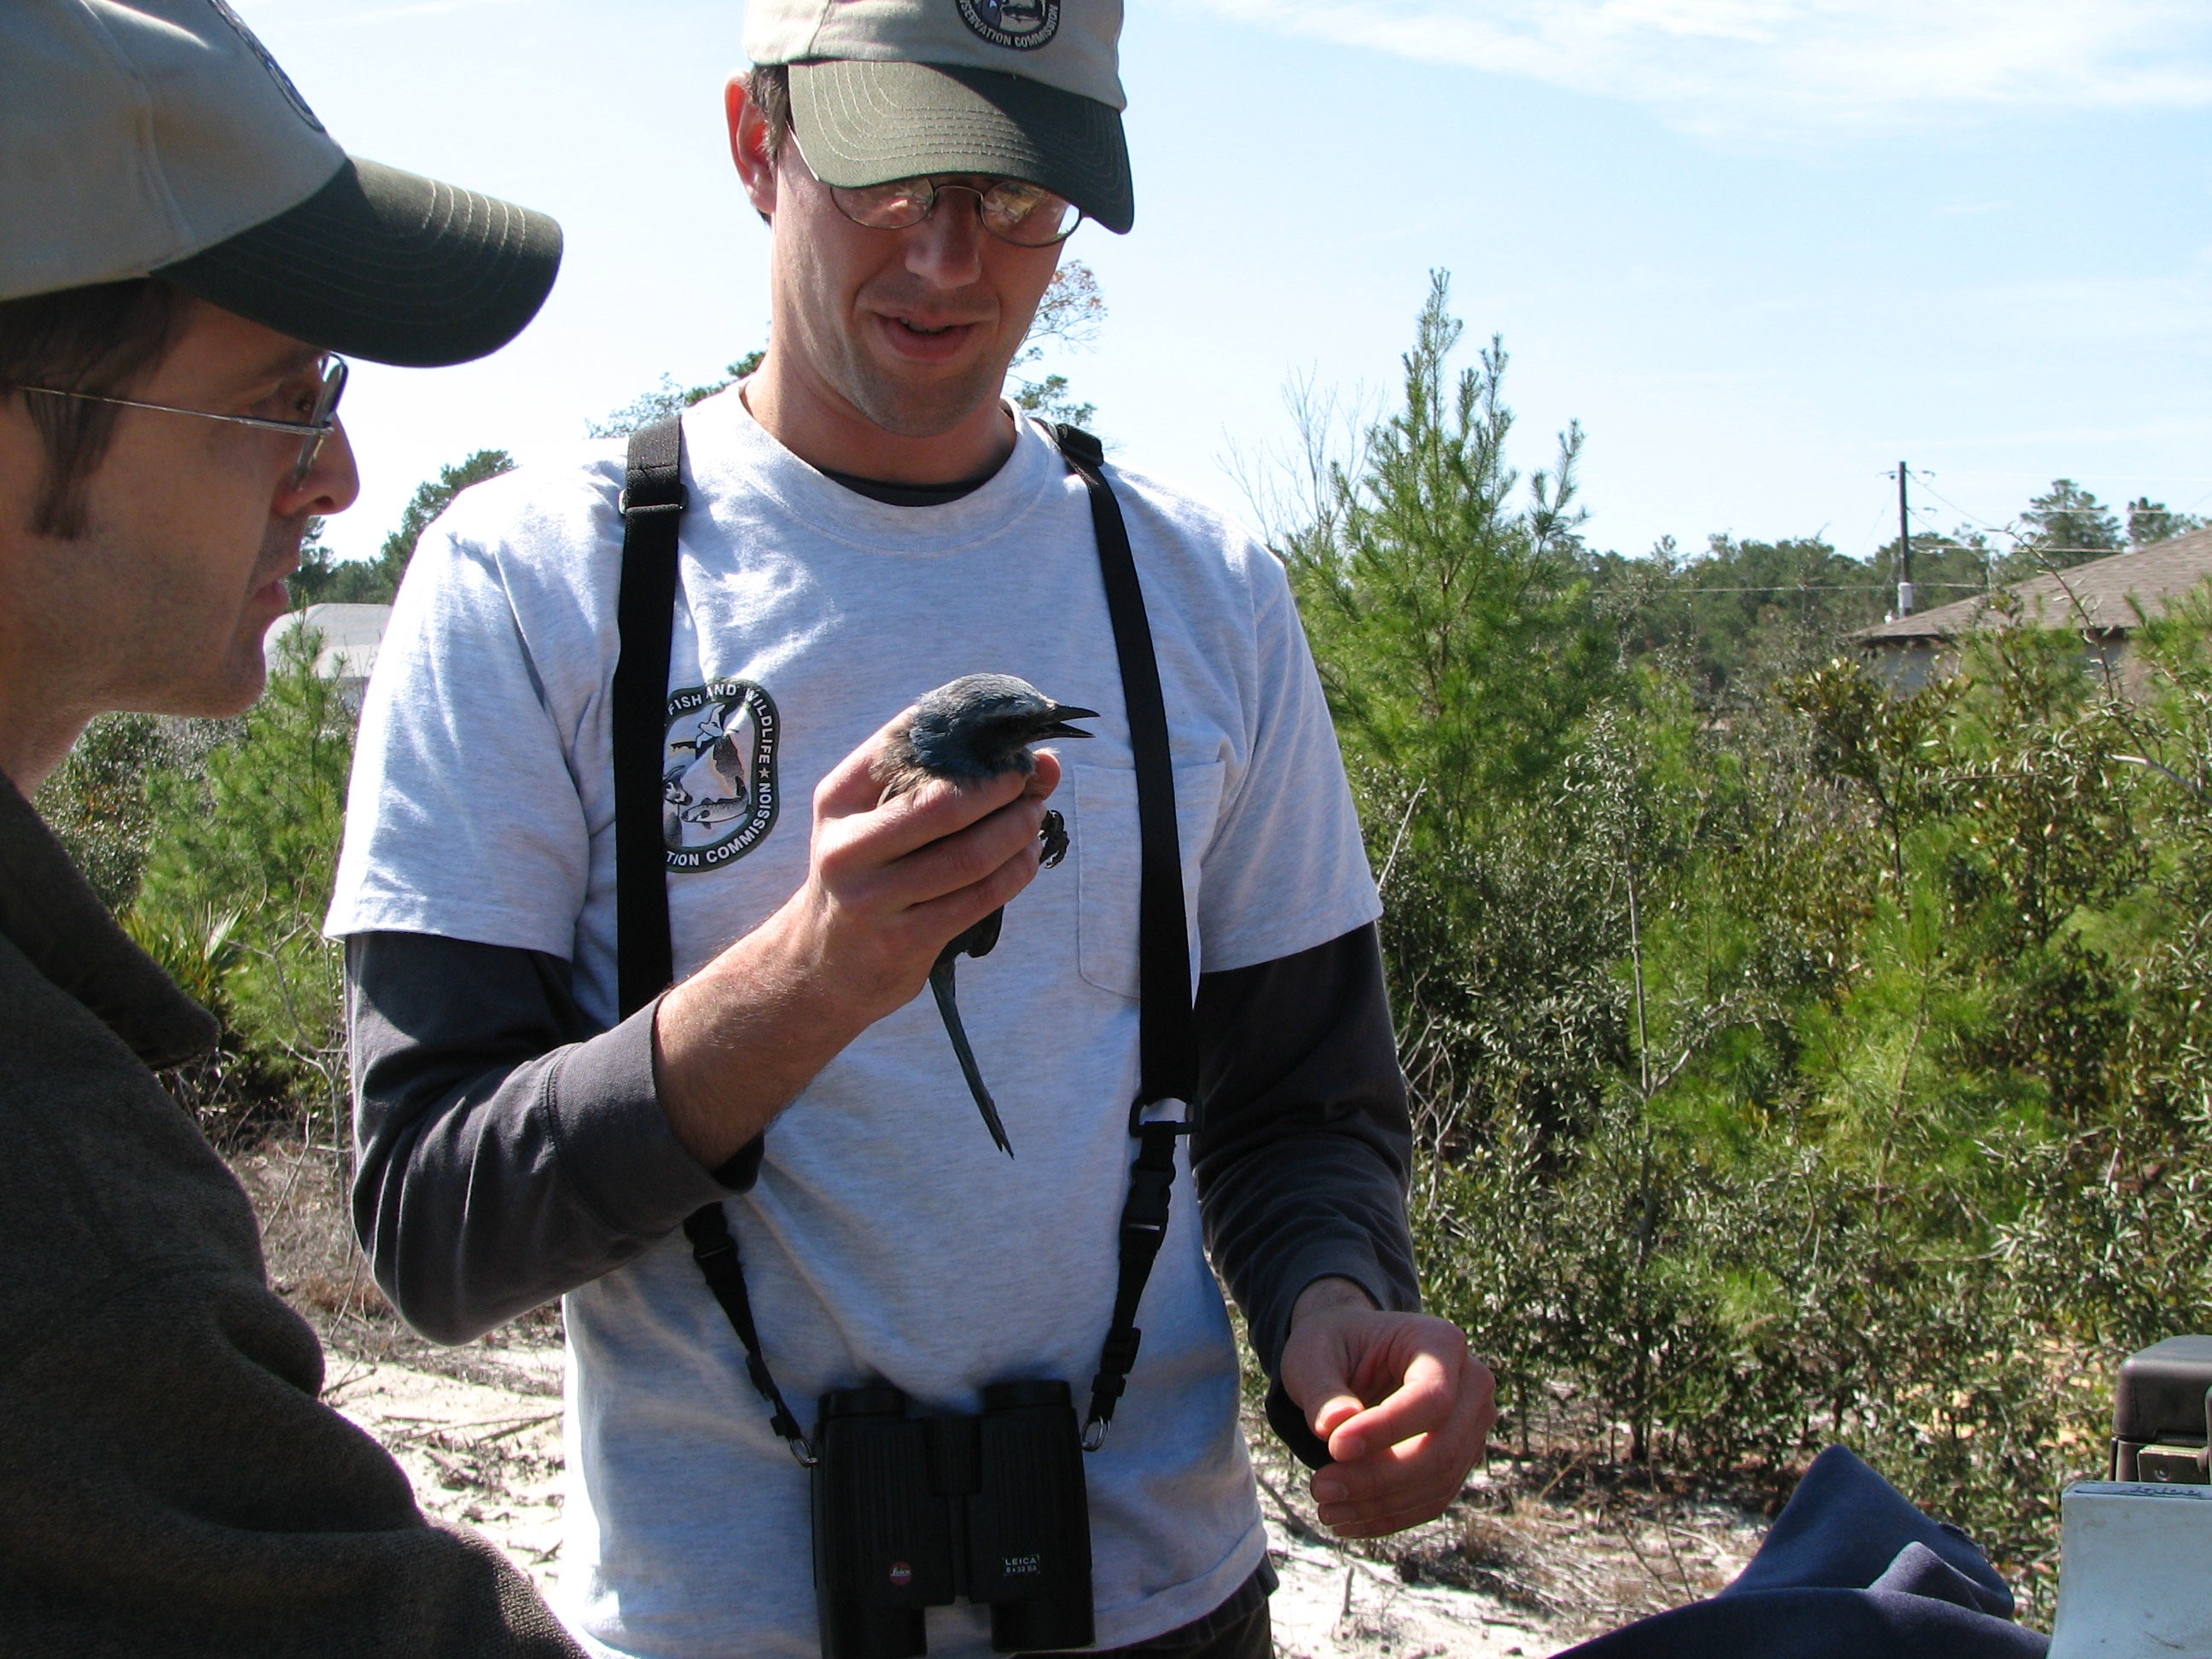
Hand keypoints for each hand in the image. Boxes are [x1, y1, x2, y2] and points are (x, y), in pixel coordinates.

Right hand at [654, 712, 1058, 1165]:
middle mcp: (846, 847)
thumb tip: (1045, 761)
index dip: (968, 733)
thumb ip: (947, 782)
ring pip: (969, 856)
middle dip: (1002, 788)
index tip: (1007, 736)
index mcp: (838, 800)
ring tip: (1033, 817)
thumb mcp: (876, 820)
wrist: (821, 967)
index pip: (906, 744)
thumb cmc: (867, 875)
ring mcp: (872, 899)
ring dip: (1017, 830)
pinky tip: (1025, 857)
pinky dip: (1015, 872)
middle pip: (945, 804)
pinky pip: (978, 899)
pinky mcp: (902, 942)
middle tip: (1031, 781)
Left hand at [1278, 1278, 1495, 1538]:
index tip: (1334, 1447)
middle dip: (1379, 1478)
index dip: (1387, 1430)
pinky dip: (1389, 1516)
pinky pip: (1433, 1499)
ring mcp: (1472, 1425)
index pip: (1431, 1398)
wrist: (1351, 1355)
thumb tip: (1334, 1428)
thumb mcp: (1312, 1355)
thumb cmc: (1332, 1347)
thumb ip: (1322, 1389)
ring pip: (1438, 1482)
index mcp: (1441, 1342)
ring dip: (1381, 1505)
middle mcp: (1471, 1383)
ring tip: (1325, 1507)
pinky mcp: (1459, 1459)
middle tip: (1320, 1488)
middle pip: (1442, 1448)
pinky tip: (1345, 1519)